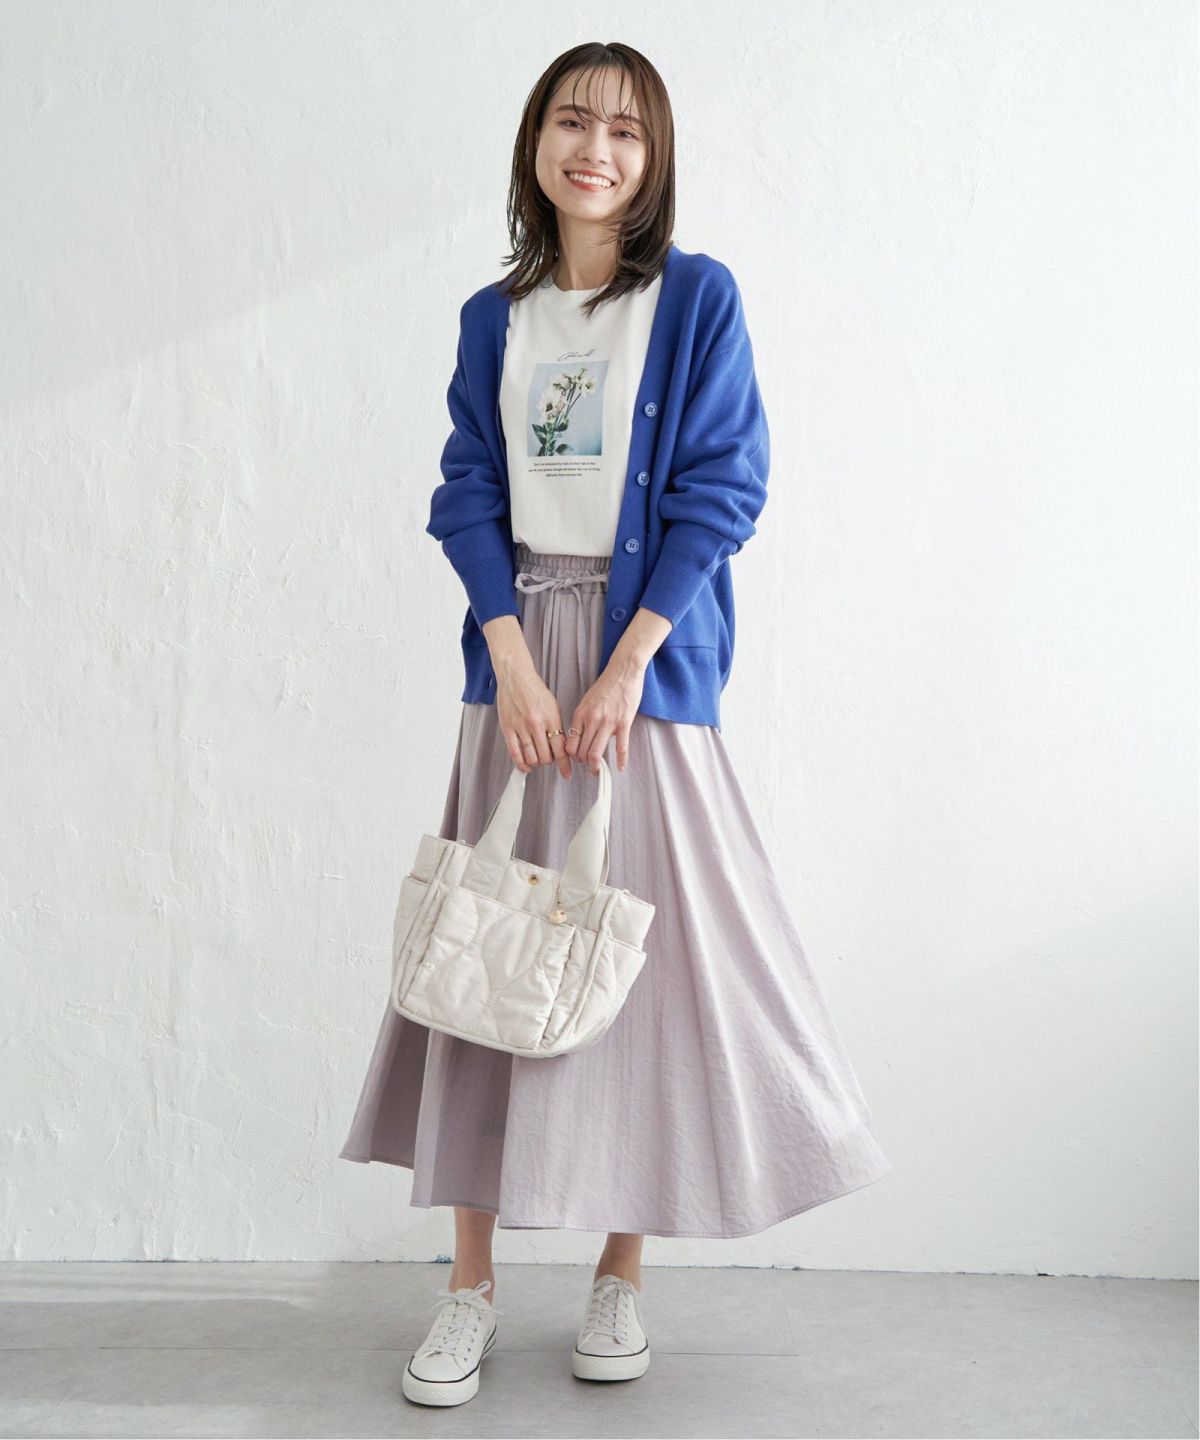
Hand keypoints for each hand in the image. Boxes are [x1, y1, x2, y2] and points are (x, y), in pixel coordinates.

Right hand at [494, 655, 573, 778]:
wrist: (516, 677)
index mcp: (551, 718)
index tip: (567, 774)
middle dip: (549, 762)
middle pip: (546, 757)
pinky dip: (521, 764)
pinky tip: (525, 766)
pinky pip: (515, 753)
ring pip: (531, 758)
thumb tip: (561, 748)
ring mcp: (521, 727)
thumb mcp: (553, 707)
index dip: (564, 764)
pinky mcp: (508, 729)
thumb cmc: (535, 691)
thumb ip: (557, 727)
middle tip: (548, 758)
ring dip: (536, 763)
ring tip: (537, 758)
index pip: (561, 748)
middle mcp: (537, 724)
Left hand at [564, 653, 646, 774]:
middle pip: (582, 752)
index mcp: (580, 714)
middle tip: (589, 767)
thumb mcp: (587, 701)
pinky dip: (620, 761)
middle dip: (585, 764)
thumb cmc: (606, 685)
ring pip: (596, 753)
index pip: (571, 744)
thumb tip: (581, 736)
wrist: (623, 671)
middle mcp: (592, 720)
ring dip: (596, 767)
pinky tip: (620, 768)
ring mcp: (608, 723)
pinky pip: (621, 747)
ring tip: (599, 771)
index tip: (578, 759)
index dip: (573, 756)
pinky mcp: (624, 723)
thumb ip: (583, 718)